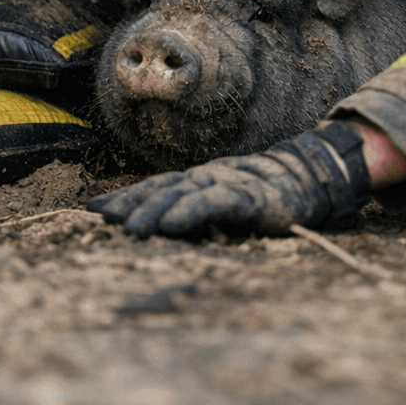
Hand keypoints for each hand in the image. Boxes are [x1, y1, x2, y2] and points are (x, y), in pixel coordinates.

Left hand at [88, 122, 370, 236]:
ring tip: (129, 228)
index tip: (95, 208)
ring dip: (153, 210)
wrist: (309, 178)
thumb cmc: (264, 194)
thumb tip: (161, 223)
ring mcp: (228, 183)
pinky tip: (172, 224)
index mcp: (200, 179)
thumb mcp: (224, 200)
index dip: (126, 195)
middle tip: (101, 218)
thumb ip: (196, 207)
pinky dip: (190, 211)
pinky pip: (214, 203)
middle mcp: (208, 176)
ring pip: (183, 194)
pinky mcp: (248, 195)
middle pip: (162, 188)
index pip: (156, 185)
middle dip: (131, 203)